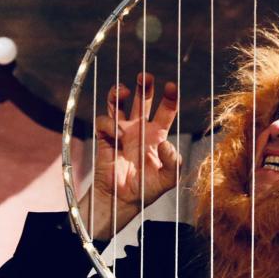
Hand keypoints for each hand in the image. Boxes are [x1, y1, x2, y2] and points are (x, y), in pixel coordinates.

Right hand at [80, 72, 180, 239]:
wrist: (122, 200)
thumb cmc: (148, 189)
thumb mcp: (169, 179)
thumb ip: (173, 162)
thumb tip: (166, 142)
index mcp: (158, 135)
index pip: (166, 110)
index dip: (169, 97)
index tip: (171, 85)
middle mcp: (140, 129)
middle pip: (142, 100)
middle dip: (144, 86)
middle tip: (145, 77)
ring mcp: (121, 132)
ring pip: (120, 104)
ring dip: (120, 93)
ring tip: (123, 90)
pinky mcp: (105, 138)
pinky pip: (104, 122)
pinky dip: (109, 124)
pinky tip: (116, 134)